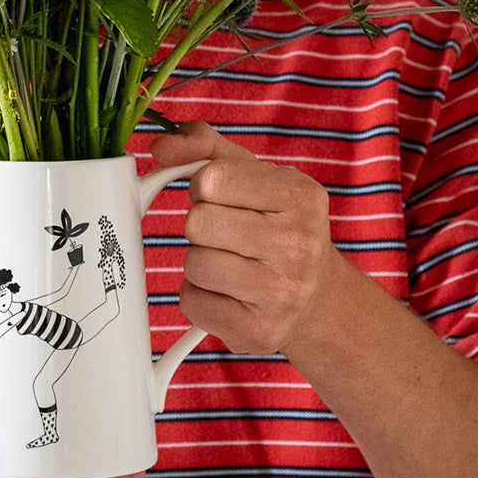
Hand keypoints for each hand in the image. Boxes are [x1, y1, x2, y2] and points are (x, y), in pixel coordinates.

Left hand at [150, 121, 342, 355]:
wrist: (316, 297)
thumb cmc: (274, 225)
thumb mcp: (252, 174)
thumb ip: (204, 146)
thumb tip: (161, 145)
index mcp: (301, 196)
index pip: (213, 178)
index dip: (203, 187)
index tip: (220, 198)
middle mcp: (299, 245)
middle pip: (198, 223)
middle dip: (200, 226)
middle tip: (224, 234)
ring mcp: (282, 293)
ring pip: (193, 264)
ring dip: (198, 261)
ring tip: (228, 262)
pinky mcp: (259, 332)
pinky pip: (191, 302)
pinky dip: (199, 296)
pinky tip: (227, 292)